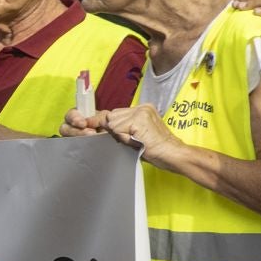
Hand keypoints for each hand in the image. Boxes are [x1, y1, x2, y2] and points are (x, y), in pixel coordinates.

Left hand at [66, 104, 181, 164]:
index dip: (101, 122)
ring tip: (134, 140)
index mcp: (141, 110)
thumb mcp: (135, 137)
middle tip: (122, 138)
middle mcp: (141, 107)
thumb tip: (98, 128)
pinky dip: (123, 137)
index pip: (113, 113)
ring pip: (112, 121)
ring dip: (117, 134)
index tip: (88, 125)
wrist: (173, 154)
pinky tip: (136, 140)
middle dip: (109, 128)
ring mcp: (140, 111)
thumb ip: (122, 130)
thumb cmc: (154, 150)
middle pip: (110, 116)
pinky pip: (118, 128)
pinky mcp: (139, 119)